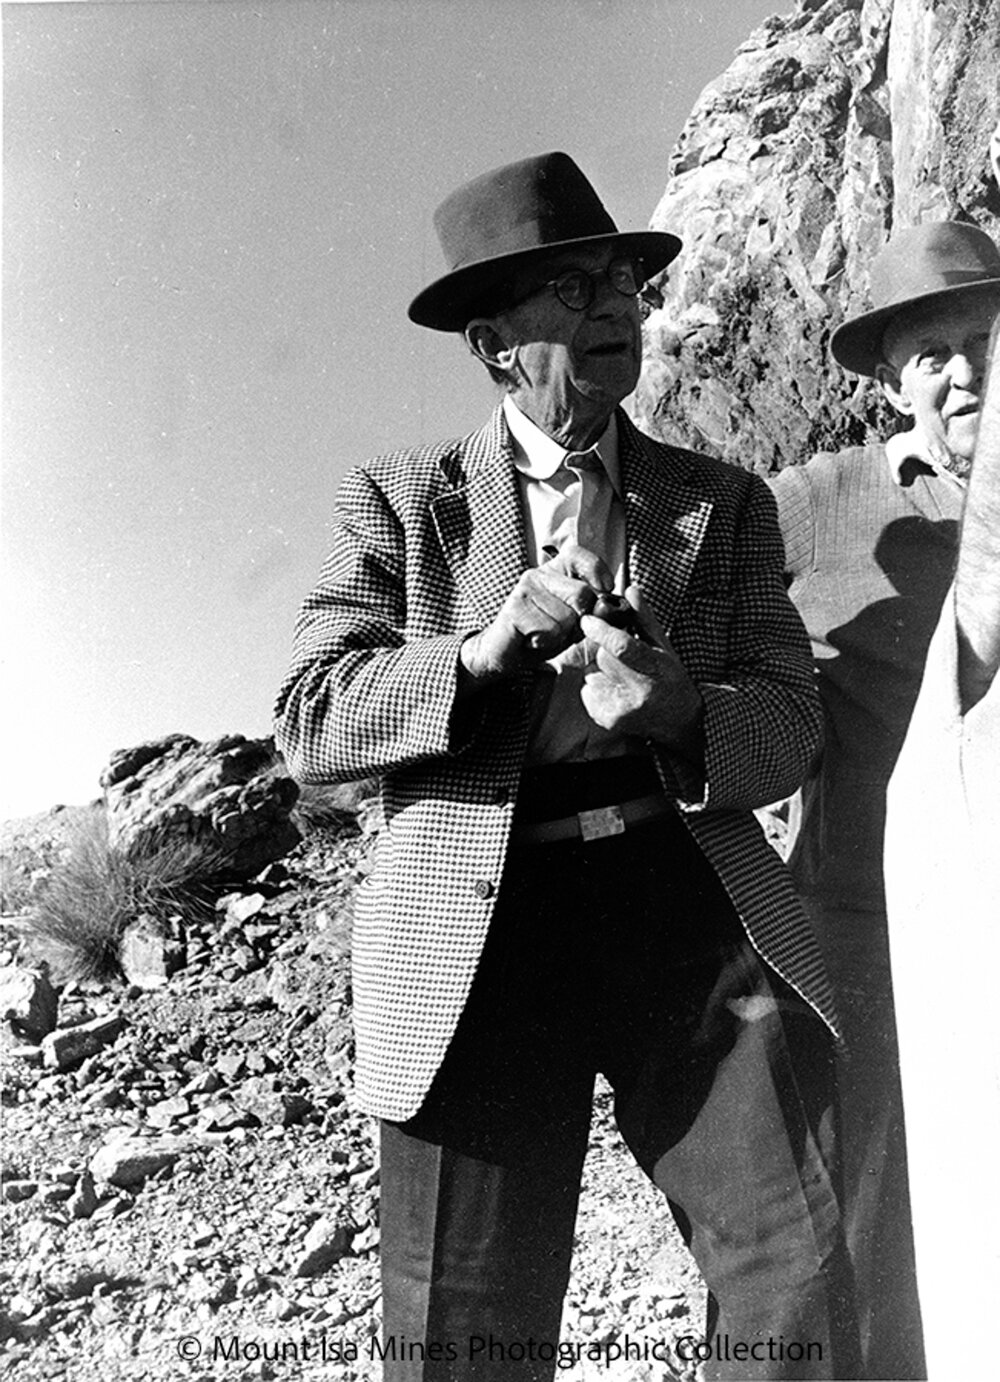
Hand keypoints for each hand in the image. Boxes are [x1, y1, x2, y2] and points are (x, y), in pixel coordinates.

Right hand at [460, 543, 613, 684]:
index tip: (604, 589)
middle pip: (582, 594)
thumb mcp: (575, 621)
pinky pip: (549, 630)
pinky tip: (533, 640)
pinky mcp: (514, 608)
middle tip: (563, 629)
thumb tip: (611, 607)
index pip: (579, 555)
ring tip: (545, 635)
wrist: (506, 653)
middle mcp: (539, 574)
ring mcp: (525, 589)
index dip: (597, 571)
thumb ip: (595, 611)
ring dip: (562, 636)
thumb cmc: (543, 634)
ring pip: (567, 617)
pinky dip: (547, 642)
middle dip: (580, 621)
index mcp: (556, 571)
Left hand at [579, 585, 704, 755]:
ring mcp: (621, 709)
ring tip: (622, 677)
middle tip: (619, 656)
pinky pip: (588, 691)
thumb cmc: (671, 679)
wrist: (678, 722)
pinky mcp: (607, 720)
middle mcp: (638, 691)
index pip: (621, 647)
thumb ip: (644, 618)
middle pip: (602, 659)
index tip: (587, 620)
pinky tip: (616, 691)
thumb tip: (630, 589)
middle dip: (604, 651)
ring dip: (599, 670)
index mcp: (655, 668)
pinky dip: (596, 687)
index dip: (601, 631)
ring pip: (592, 674)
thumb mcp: (664, 646)